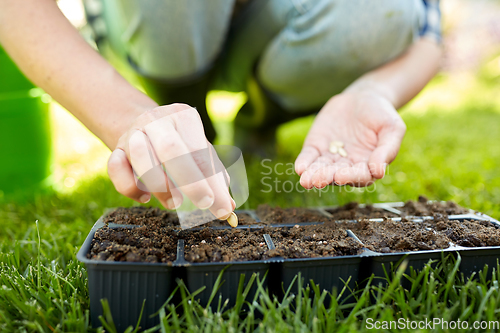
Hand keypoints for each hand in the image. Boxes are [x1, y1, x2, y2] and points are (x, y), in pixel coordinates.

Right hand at [107, 104, 234, 218]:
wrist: (141, 123)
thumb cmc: (180, 142)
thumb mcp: (201, 151)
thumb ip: (215, 177)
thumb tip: (228, 205)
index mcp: (183, 117)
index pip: (200, 151)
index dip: (212, 181)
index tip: (223, 207)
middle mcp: (157, 121)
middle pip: (171, 149)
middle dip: (191, 181)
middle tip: (204, 204)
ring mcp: (133, 133)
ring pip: (141, 158)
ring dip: (160, 186)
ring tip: (175, 203)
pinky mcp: (115, 149)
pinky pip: (115, 169)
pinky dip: (129, 188)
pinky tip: (145, 197)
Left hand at [295, 91, 405, 188]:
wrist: (363, 96)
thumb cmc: (382, 114)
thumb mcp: (392, 128)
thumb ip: (387, 150)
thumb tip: (379, 172)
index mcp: (368, 165)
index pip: (359, 176)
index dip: (350, 177)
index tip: (340, 176)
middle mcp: (347, 166)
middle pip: (336, 175)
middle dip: (326, 178)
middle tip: (318, 181)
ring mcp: (330, 157)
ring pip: (320, 169)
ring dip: (312, 175)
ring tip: (306, 180)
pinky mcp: (316, 147)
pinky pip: (309, 156)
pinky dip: (304, 162)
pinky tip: (299, 168)